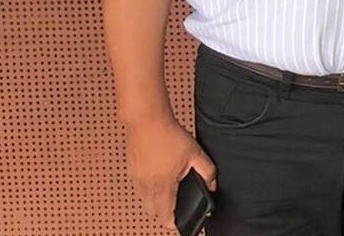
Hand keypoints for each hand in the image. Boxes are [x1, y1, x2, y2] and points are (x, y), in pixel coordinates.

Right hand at [125, 116, 216, 230]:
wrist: (147, 120)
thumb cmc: (168, 135)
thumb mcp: (195, 152)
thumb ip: (207, 171)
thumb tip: (211, 185)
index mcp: (163, 184)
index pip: (165, 214)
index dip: (172, 222)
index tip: (178, 224)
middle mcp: (146, 185)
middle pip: (152, 211)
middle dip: (163, 214)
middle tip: (175, 209)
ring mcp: (136, 178)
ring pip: (144, 200)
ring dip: (154, 202)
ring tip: (168, 194)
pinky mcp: (132, 170)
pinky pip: (139, 188)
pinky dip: (147, 190)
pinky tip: (157, 178)